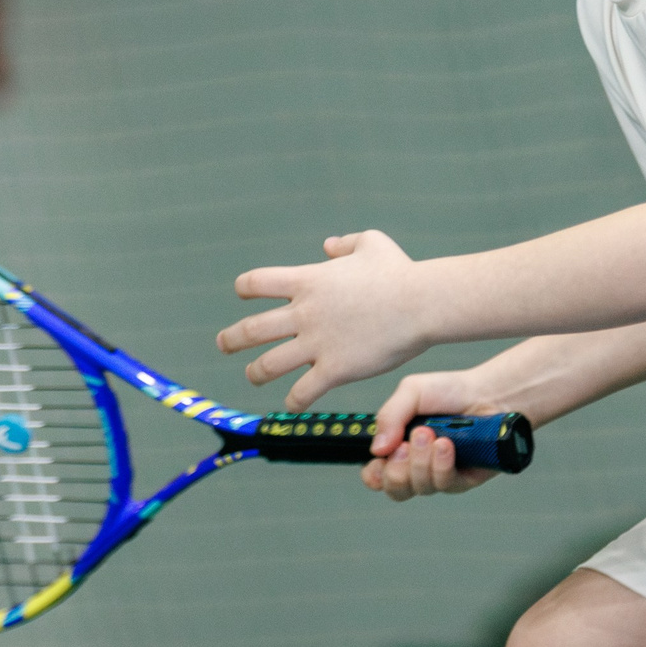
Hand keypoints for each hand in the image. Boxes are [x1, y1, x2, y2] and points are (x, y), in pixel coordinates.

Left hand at [218, 229, 432, 409]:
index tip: (243, 294)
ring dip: (255, 372)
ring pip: (268, 364)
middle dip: (232, 338)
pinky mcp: (334, 370)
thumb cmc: (401, 272)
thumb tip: (327, 246)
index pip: (256, 283)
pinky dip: (292, 400)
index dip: (246, 288)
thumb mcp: (372, 243)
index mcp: (308, 281)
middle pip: (251, 329)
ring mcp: (316, 344)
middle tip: (223, 343)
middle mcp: (304, 313)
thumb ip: (345, 244)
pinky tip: (291, 404)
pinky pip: (302, 392)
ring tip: (252, 376)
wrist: (421, 303)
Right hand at [362, 369, 507, 501]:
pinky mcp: (461, 481)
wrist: (488, 394)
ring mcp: (439, 475)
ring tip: (432, 435)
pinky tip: (447, 445)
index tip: (379, 461)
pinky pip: (444, 484)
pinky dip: (441, 464)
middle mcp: (417, 466)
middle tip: (407, 443)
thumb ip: (389, 416)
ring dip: (421, 462)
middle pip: (395, 489)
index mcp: (398, 446)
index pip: (376, 475)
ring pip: (419, 487)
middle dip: (398, 467)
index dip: (374, 474)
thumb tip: (376, 449)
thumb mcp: (412, 392)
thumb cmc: (451, 392)